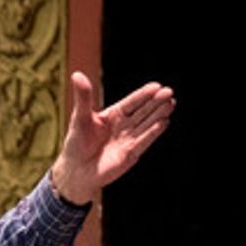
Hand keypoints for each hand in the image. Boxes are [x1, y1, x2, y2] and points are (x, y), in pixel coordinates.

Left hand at [50, 71, 175, 204]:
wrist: (75, 171)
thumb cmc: (76, 144)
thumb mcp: (79, 118)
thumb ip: (83, 98)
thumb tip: (76, 74)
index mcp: (113, 115)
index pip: (131, 102)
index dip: (143, 95)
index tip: (156, 86)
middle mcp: (124, 126)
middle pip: (143, 111)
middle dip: (156, 102)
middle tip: (169, 92)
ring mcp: (129, 139)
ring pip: (146, 124)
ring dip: (159, 114)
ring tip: (170, 103)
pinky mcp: (130, 154)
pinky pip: (143, 141)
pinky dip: (153, 132)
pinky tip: (164, 122)